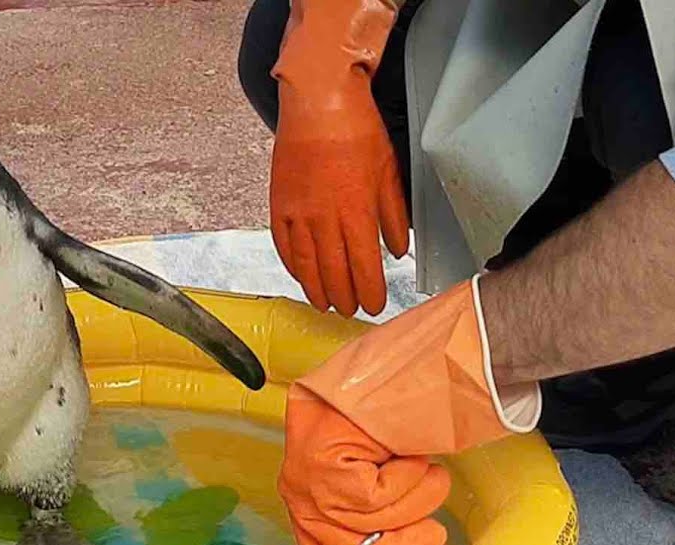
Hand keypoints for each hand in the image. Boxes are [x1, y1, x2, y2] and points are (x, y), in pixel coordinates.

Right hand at [268, 0, 408, 316]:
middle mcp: (326, 220)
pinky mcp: (279, 205)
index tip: (375, 305)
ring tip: (324, 304)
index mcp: (358, 213)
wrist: (318, 104)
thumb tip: (395, 250)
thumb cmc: (359, 133)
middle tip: (350, 311)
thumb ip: (393, 215)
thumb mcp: (389, 172)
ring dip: (316, 290)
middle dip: (344, 298)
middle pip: (334, 274)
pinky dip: (293, 266)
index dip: (370, 292)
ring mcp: (299, 214)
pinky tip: (301, 276)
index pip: (365, 268)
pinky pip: (284, 245)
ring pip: (307, 266)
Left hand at [279, 278, 541, 544]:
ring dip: (414, 502)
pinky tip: (409, 449)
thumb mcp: (401, 469)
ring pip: (368, 529)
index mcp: (314, 477)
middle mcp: (298, 473)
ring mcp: (303, 464)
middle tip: (430, 490)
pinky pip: (376, 502)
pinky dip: (409, 482)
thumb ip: (385, 518)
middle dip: (406, 538)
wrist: (443, 351)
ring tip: (421, 461)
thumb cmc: (425, 402)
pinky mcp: (321, 455)